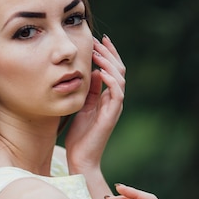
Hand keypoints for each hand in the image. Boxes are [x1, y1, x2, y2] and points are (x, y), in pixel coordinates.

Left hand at [65, 35, 124, 172]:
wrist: (81, 158)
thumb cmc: (79, 136)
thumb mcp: (81, 107)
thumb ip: (88, 90)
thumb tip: (91, 71)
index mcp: (106, 97)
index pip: (112, 70)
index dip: (106, 54)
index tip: (96, 40)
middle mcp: (113, 100)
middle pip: (118, 70)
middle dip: (109, 53)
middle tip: (97, 40)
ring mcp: (114, 108)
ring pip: (120, 78)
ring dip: (109, 63)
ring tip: (97, 52)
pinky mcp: (111, 116)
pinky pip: (117, 93)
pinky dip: (110, 80)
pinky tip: (100, 71)